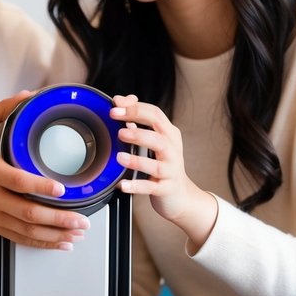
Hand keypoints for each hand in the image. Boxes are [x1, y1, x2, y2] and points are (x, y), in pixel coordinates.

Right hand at [0, 92, 90, 249]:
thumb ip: (3, 110)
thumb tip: (28, 96)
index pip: (18, 181)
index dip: (41, 187)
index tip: (61, 189)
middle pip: (28, 213)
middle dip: (59, 219)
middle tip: (82, 219)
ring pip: (27, 231)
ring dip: (56, 234)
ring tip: (77, 232)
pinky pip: (20, 239)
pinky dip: (43, 243)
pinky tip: (61, 242)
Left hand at [110, 94, 217, 248]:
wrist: (181, 196)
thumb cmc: (164, 164)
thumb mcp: (154, 139)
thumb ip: (138, 119)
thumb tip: (121, 100)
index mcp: (169, 134)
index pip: (155, 115)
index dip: (135, 109)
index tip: (115, 107)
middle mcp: (172, 151)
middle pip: (158, 137)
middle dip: (138, 132)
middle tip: (119, 131)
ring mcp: (170, 171)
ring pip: (156, 164)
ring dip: (137, 160)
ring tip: (120, 157)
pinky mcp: (166, 189)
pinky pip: (151, 188)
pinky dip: (137, 186)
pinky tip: (123, 185)